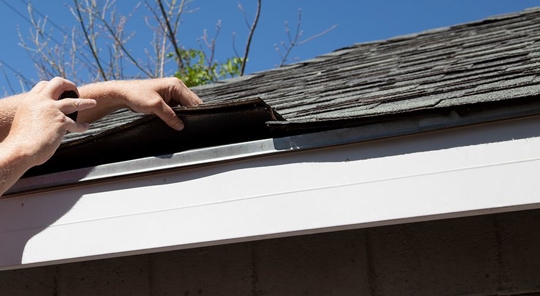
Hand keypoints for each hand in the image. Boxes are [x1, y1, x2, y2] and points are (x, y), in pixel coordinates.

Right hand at [7, 77, 95, 165]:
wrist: (20, 150)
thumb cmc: (20, 141)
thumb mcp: (25, 120)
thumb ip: (36, 114)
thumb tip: (46, 118)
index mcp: (30, 100)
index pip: (43, 85)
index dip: (53, 86)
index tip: (60, 91)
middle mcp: (41, 101)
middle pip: (58, 83)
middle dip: (69, 85)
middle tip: (75, 91)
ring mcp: (52, 110)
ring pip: (74, 102)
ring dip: (85, 102)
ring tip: (93, 103)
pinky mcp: (61, 122)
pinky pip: (76, 124)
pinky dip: (82, 126)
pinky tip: (86, 127)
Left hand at [78, 78, 201, 129]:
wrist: (123, 94)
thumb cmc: (137, 95)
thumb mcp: (155, 107)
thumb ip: (170, 116)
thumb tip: (181, 126)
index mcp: (176, 85)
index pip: (194, 101)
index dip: (195, 113)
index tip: (196, 124)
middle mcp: (177, 87)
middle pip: (191, 103)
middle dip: (190, 114)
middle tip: (189, 126)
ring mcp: (172, 93)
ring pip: (184, 107)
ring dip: (183, 115)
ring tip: (181, 124)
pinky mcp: (167, 99)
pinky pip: (177, 108)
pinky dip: (177, 115)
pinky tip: (175, 122)